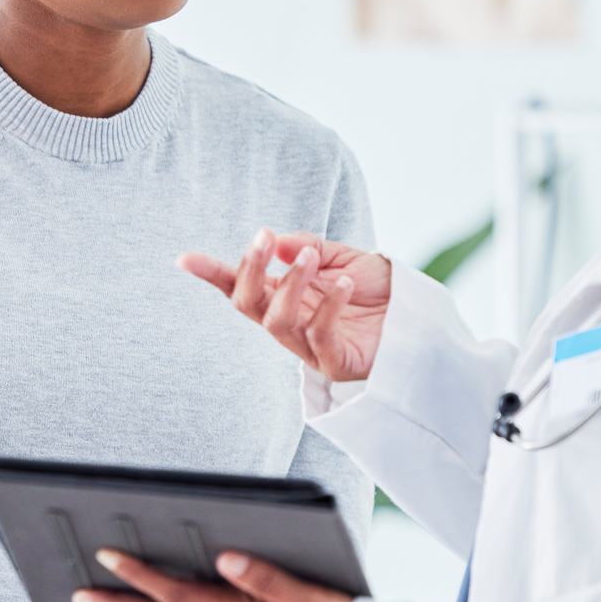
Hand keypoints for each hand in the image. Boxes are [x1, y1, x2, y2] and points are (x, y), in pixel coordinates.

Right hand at [178, 227, 391, 382]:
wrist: (416, 313)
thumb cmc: (376, 289)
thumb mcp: (341, 256)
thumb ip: (308, 248)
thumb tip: (279, 243)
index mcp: (284, 295)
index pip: (240, 286)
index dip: (212, 274)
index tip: (184, 259)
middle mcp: (289, 322)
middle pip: (248, 305)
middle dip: (249, 270)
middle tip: (263, 238)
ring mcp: (309, 346)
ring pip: (277, 322)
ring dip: (290, 285)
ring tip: (310, 258)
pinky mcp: (335, 362)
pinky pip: (320, 336)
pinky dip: (329, 306)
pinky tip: (346, 285)